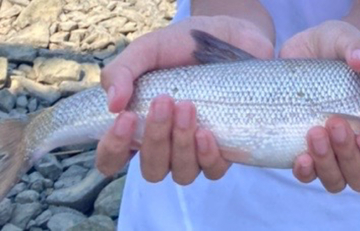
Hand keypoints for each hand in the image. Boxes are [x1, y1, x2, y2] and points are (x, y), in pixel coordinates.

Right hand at [96, 16, 273, 183]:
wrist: (231, 34)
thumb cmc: (183, 45)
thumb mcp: (147, 50)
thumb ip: (122, 71)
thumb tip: (112, 105)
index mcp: (139, 126)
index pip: (113, 158)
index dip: (113, 149)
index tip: (126, 118)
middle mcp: (166, 145)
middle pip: (151, 169)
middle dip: (154, 139)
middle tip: (164, 101)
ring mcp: (195, 151)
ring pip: (182, 174)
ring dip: (181, 145)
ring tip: (187, 108)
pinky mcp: (225, 149)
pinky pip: (213, 170)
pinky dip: (207, 156)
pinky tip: (206, 132)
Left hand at [281, 21, 359, 192]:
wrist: (302, 53)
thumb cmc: (334, 48)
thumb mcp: (344, 39)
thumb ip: (356, 47)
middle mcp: (358, 152)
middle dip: (350, 155)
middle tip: (336, 123)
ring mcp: (332, 157)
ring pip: (337, 181)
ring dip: (327, 162)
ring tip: (315, 132)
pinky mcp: (306, 154)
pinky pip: (308, 176)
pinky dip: (306, 171)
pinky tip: (301, 156)